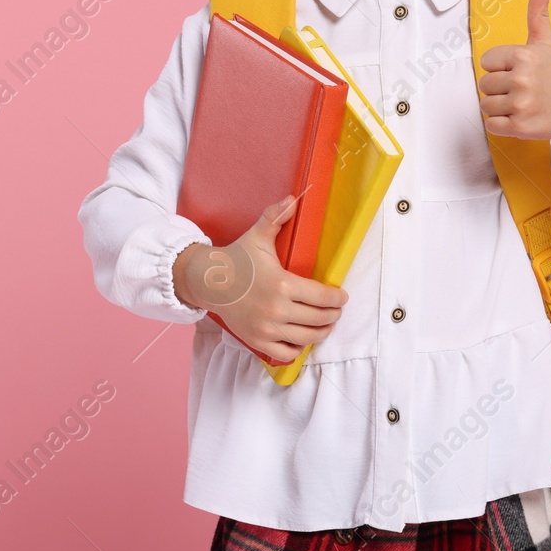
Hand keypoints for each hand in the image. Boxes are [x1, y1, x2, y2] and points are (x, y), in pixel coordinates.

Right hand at [174, 194, 347, 362]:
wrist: (208, 281)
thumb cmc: (237, 258)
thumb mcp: (257, 236)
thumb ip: (276, 216)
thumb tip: (293, 198)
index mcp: (282, 284)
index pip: (322, 297)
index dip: (337, 298)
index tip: (342, 296)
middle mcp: (276, 309)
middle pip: (319, 319)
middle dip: (333, 315)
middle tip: (337, 310)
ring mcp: (266, 328)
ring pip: (306, 338)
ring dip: (321, 333)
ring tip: (326, 325)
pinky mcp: (256, 340)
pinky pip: (285, 353)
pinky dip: (297, 349)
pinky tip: (302, 339)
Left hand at [478, 0, 550, 139]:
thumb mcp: (548, 41)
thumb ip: (538, 13)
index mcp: (523, 55)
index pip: (486, 61)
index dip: (499, 67)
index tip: (518, 71)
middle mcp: (521, 79)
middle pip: (485, 84)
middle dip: (500, 88)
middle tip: (523, 89)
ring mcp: (521, 104)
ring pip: (486, 105)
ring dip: (500, 107)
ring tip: (522, 103)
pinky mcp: (521, 127)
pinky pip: (492, 125)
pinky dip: (502, 125)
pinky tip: (520, 117)